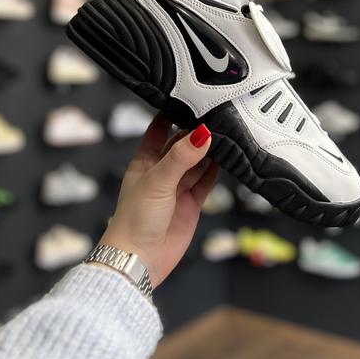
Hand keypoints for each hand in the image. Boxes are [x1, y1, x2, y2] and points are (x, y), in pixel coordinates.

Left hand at [99, 114, 217, 287]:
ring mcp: (177, 188)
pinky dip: (215, 169)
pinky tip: (226, 157)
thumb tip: (202, 134)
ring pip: (196, 162)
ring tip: (225, 133)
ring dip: (208, 150)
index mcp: (144, 161)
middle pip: (182, 145)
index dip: (170, 114)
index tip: (187, 98)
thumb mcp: (157, 180)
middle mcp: (161, 172)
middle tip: (215, 115)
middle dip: (196, 132)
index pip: (158, 130)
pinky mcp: (191, 203)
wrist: (139, 260)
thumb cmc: (134, 220)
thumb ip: (181, 157)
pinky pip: (206, 181)